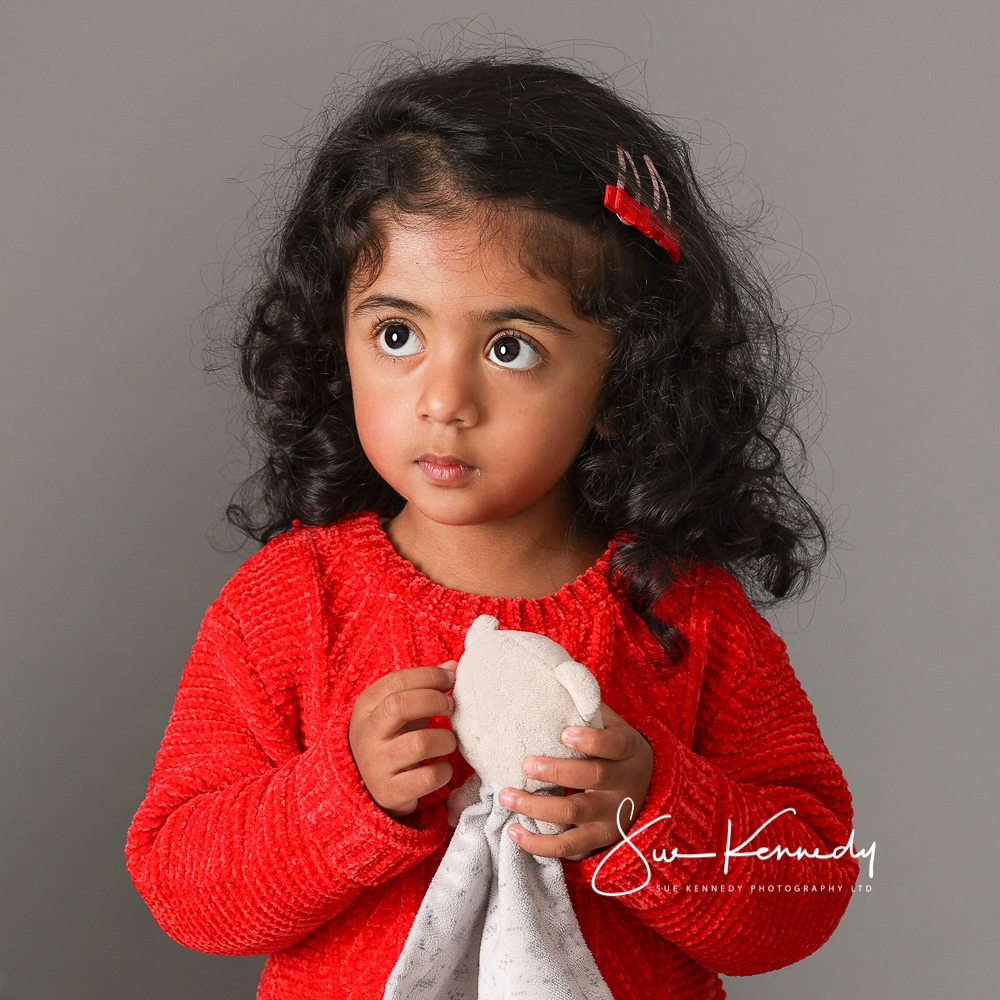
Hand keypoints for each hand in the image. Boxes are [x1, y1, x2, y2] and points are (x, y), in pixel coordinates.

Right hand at [349, 663, 457, 818]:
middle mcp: (366, 734)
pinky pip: (428, 777)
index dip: (430, 676)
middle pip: (400, 706)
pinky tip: (442, 767)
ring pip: (419, 743)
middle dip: (434, 701)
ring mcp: (376, 765)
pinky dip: (444, 771)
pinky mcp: (390, 792)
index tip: (452, 680)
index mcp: (366, 707)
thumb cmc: (394, 738)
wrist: (374, 787)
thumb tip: (453, 666)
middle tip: (451, 707)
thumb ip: (425, 686)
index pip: (397, 680)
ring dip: (445, 739)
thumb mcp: (402, 709)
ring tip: (448, 741)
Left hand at [498, 703, 653, 859]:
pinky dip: (539, 843)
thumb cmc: (616, 751)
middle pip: (590, 777)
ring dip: (536, 807)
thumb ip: (588, 707)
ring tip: (506, 795)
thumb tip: (554, 673)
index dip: (591, 739)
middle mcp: (622, 784)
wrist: (649, 790)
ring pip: (573, 814)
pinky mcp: (598, 840)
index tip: (565, 734)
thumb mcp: (614, 726)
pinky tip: (514, 831)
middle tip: (525, 765)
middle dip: (555, 772)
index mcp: (627, 750)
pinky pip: (568, 847)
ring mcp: (610, 815)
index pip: (614, 743)